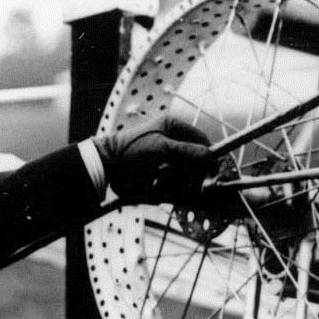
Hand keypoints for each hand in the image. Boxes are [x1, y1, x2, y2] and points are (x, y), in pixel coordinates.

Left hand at [96, 116, 216, 203]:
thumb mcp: (162, 148)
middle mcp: (172, 144)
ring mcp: (166, 161)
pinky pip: (173, 188)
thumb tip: (211, 157)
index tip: (213, 170)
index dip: (209, 156)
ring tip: (158, 183)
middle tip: (178, 180)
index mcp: (174, 128)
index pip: (201, 140)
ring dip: (175, 184)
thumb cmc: (131, 150)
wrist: (106, 166)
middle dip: (188, 174)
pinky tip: (154, 189)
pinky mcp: (159, 176)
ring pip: (184, 177)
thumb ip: (188, 152)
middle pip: (195, 162)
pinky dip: (167, 191)